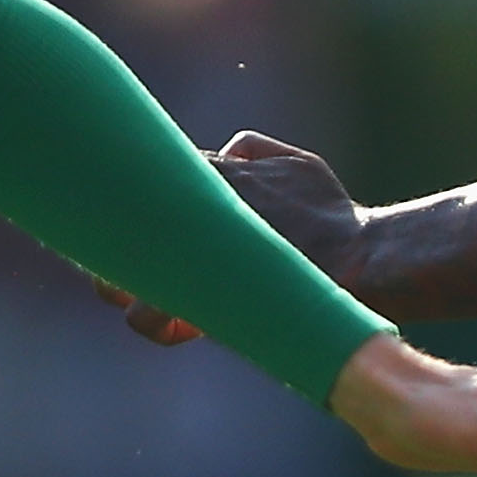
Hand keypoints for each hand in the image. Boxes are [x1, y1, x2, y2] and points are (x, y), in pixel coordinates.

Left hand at [130, 133, 378, 342]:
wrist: (359, 260)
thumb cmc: (332, 215)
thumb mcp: (299, 163)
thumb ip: (256, 149)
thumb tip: (229, 151)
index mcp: (210, 174)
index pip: (147, 175)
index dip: (141, 200)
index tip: (148, 221)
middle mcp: (188, 210)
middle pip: (119, 225)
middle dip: (119, 245)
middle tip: (132, 263)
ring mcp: (185, 256)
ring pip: (117, 277)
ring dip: (128, 289)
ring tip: (150, 299)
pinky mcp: (193, 298)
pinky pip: (149, 319)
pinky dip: (160, 324)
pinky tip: (182, 327)